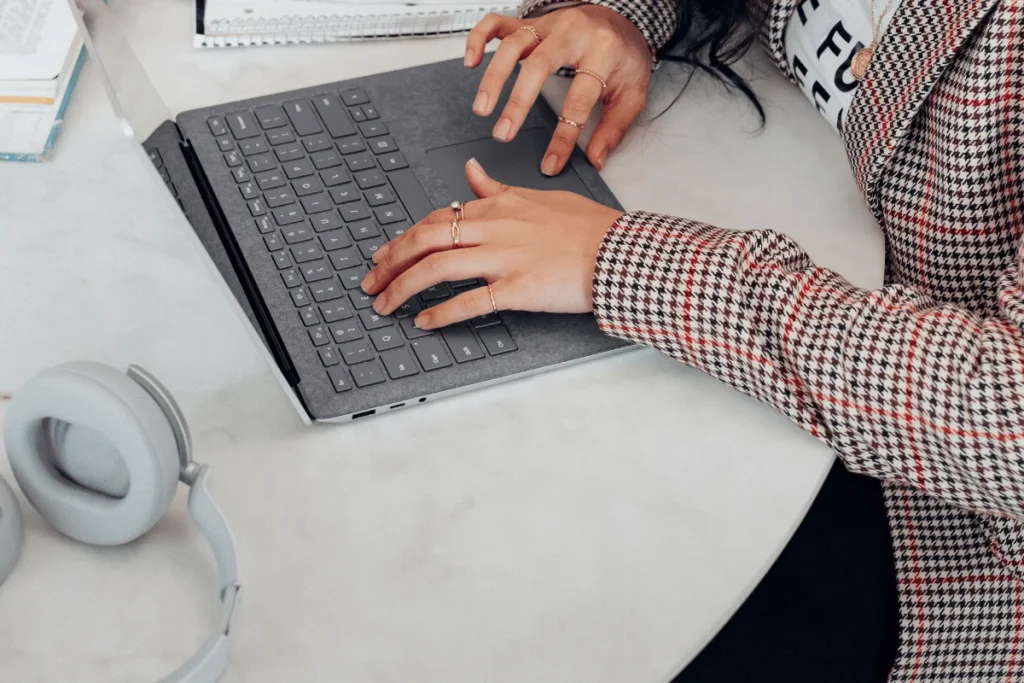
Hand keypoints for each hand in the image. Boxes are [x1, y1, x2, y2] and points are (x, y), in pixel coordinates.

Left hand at [360, 159, 623, 329]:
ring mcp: (504, 259)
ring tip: (384, 304)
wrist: (619, 252)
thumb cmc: (586, 228)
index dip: (403, 239)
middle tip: (370, 281)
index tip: (385, 255)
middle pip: (425, 239)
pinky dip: (440, 312)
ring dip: (402, 287)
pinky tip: (423, 321)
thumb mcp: (538, 197)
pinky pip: (469, 301)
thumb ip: (498, 190)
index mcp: (497, 207)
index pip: (436, 219)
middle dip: (390, 262)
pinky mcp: (518, 289)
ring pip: (437, 267)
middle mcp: (494, 228)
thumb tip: (471, 173)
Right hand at [464, 6, 652, 174]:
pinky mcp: (531, 23)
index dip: (563, 136)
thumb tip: (595, 158)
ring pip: (513, 44)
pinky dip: (480, 38)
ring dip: (494, 78)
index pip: (578, 99)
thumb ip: (614, 128)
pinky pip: (498, 22)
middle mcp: (572, 33)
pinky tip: (471, 61)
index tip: (550, 162)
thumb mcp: (633, 93)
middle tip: (503, 133)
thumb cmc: (624, 56)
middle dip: (517, 102)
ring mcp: (548, 25)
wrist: (623, 20)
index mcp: (602, 51)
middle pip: (539, 65)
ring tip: (482, 108)